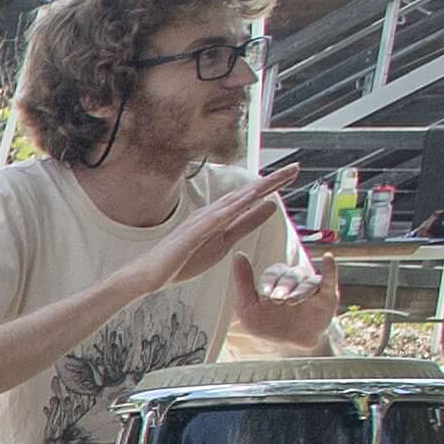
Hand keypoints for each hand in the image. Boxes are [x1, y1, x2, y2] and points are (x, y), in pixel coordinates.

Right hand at [155, 177, 299, 297]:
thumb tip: (268, 208)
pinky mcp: (191, 235)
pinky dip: (231, 210)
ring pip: (233, 202)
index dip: (271, 185)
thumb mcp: (223, 243)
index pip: (250, 198)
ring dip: (254, 191)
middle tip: (294, 168)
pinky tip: (245, 202)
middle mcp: (211, 214)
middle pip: (245, 194)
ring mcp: (200, 223)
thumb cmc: (182, 260)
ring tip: (276, 180)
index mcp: (220, 216)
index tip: (292, 174)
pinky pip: (214, 221)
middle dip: (270, 181)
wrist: (150, 275)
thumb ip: (245, 224)